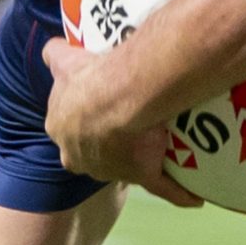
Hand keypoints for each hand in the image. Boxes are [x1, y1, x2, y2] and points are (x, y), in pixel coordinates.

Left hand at [41, 40, 201, 206]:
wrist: (117, 97)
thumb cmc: (89, 79)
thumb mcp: (63, 61)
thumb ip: (54, 55)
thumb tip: (52, 46)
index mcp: (62, 131)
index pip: (68, 132)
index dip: (81, 123)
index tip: (97, 109)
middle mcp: (82, 158)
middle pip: (92, 154)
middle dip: (104, 145)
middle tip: (126, 124)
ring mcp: (111, 170)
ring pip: (124, 170)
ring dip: (137, 162)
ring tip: (157, 145)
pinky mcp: (142, 175)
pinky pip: (163, 188)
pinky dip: (178, 193)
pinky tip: (193, 197)